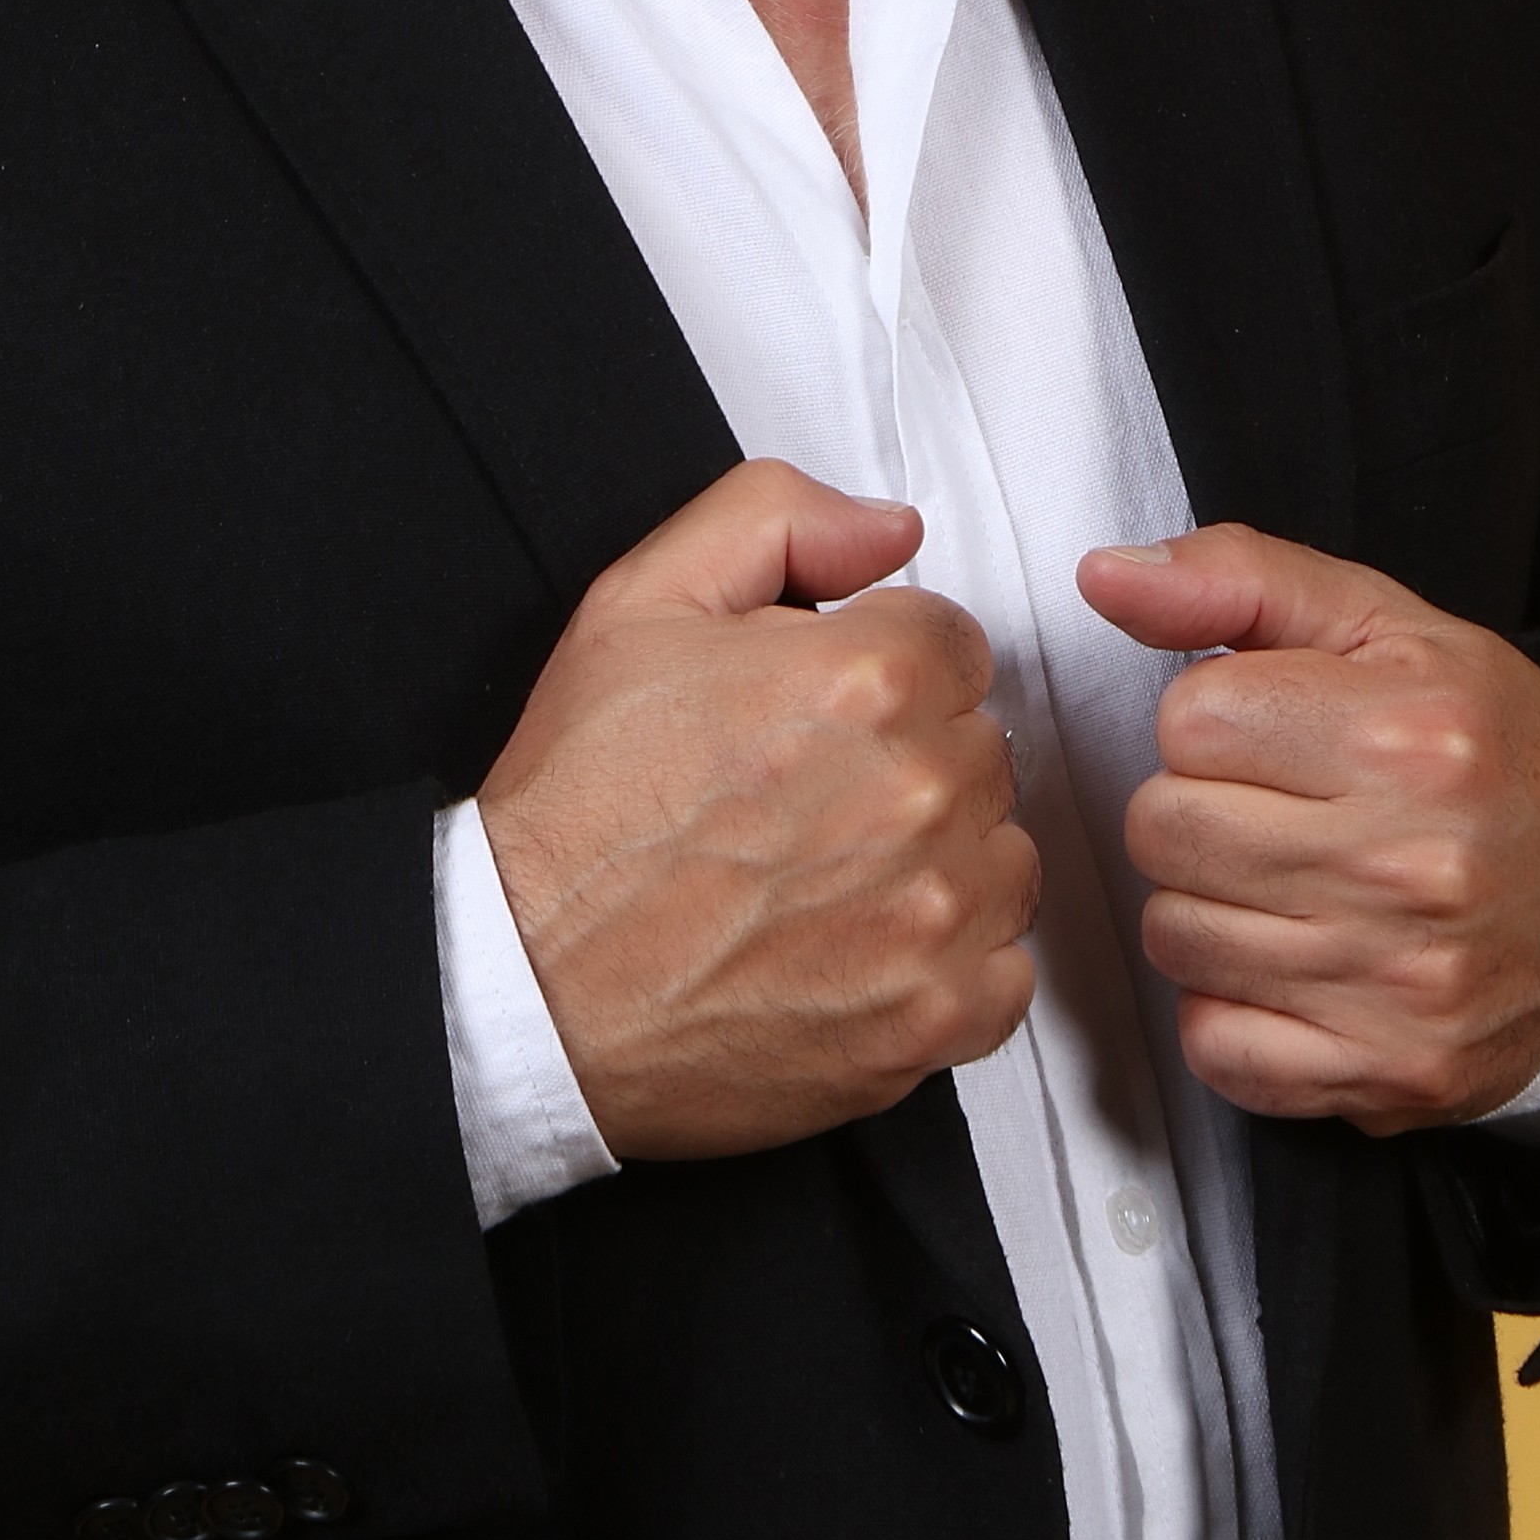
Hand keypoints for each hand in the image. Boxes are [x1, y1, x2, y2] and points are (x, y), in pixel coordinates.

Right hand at [477, 459, 1039, 1159]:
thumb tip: (890, 528)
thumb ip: (777, 519)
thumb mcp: (641, 600)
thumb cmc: (582, 805)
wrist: (534, 982)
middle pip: (981, 743)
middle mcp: (917, 794)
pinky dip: (950, 960)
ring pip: (1002, 851)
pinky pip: (1006, 968)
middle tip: (806, 792)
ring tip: (828, 870)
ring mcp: (933, 916)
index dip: (881, 669)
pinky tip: (859, 942)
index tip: (822, 711)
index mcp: (864, 678)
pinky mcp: (933, 1020)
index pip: (955, 643)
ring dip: (939, 856)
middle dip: (908, 755)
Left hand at [1078, 523, 1539, 1133]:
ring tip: (1287, 880)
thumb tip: (1103, 578)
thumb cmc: (1485, 746)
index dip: (1214, 720)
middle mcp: (1409, 867)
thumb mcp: (1379, 623)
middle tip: (1274, 808)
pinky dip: (1231, 1007)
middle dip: (1197, 806)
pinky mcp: (1392, 1074)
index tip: (1273, 732)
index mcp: (1406, 738)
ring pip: (1175, 936)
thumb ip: (1236, 578)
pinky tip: (1291, 962)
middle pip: (1165, 830)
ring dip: (1208, 904)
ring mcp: (1401, 985)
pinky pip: (1217, 1048)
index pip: (1186, 721)